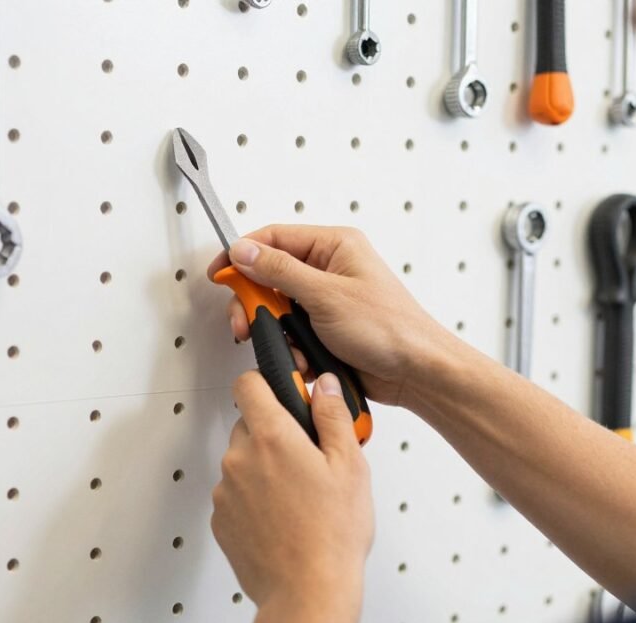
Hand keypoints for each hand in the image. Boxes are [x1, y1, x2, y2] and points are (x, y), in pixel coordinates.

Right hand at [207, 225, 447, 405]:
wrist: (416, 372)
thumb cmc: (389, 329)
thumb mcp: (326, 295)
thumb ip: (279, 271)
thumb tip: (244, 251)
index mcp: (333, 246)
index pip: (273, 238)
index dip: (241, 254)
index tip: (219, 274)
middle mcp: (328, 269)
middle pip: (269, 276)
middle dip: (254, 303)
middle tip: (245, 322)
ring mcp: (326, 300)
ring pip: (277, 309)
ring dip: (276, 333)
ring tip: (289, 348)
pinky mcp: (325, 329)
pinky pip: (291, 334)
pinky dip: (292, 349)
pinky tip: (305, 360)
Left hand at [211, 371, 374, 608]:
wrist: (307, 593)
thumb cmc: (332, 535)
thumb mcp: (350, 466)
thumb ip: (333, 417)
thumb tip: (325, 387)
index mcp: (272, 437)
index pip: (248, 384)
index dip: (265, 383)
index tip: (283, 394)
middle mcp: (240, 458)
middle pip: (248, 425)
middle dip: (273, 434)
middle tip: (307, 459)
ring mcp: (225, 491)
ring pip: (242, 462)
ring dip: (263, 469)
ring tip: (298, 498)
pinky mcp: (220, 520)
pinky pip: (235, 495)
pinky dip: (253, 499)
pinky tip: (282, 519)